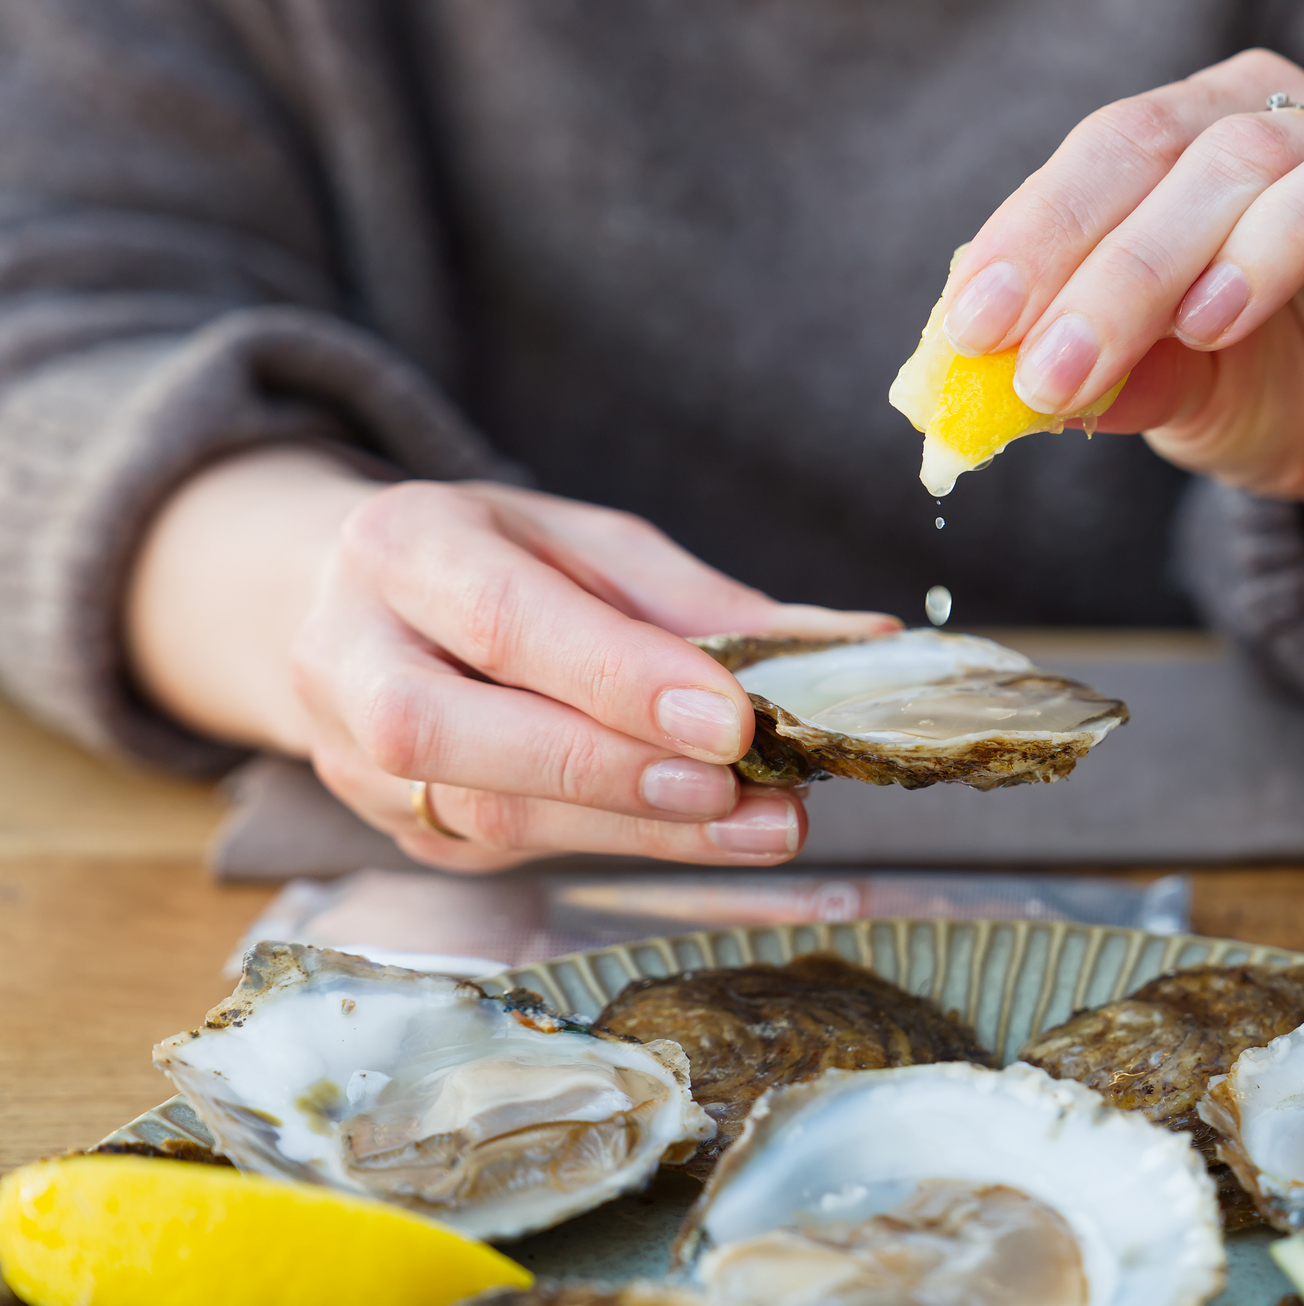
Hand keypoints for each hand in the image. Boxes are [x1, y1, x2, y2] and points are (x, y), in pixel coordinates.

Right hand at [126, 448, 896, 870]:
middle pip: (455, 735)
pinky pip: (509, 849)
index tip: (731, 716)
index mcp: (403, 550)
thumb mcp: (595, 547)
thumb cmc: (494, 562)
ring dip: (639, 830)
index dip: (618, 677)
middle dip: (610, 769)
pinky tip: (710, 835)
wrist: (351, 605)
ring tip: (764, 824)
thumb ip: (709, 602)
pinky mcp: (401, 829)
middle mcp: (350, 655)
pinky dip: (622, 844)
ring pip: (485, 813)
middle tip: (739, 787)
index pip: (504, 621)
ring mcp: (358, 759)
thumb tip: (860, 642)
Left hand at [939, 49, 1303, 662]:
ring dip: (1270, 235)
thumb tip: (1000, 379)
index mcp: (1216, 137)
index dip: (1041, 233)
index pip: (1117, 150)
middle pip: (1221, 152)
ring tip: (1205, 327)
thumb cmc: (1286, 400)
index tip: (973, 328)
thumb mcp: (1180, 399)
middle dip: (1124, 266)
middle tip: (1057, 371)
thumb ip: (1108, 375)